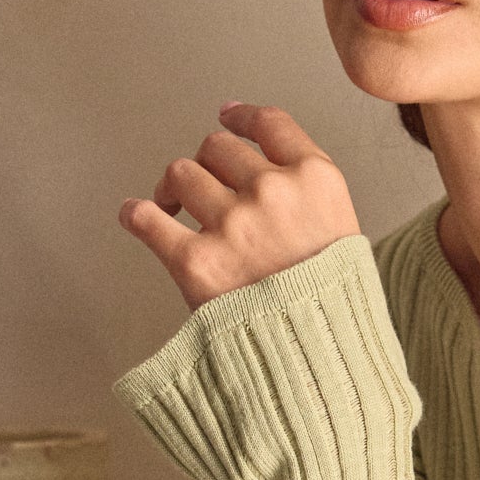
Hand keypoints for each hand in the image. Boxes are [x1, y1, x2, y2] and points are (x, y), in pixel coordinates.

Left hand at [118, 102, 360, 310]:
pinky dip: (135, 214)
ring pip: (181, 173)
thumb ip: (309, 194)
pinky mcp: (197, 261)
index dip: (241, 116)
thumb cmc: (335, 307)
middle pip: (218, 147)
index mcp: (316, 180)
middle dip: (207, 163)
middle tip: (202, 186)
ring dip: (173, 186)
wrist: (323, 363)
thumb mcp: (344, 233)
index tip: (226, 116)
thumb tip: (261, 158)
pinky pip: (146, 218)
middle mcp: (273, 193)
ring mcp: (233, 226)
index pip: (269, 124)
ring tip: (173, 206)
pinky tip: (135, 215)